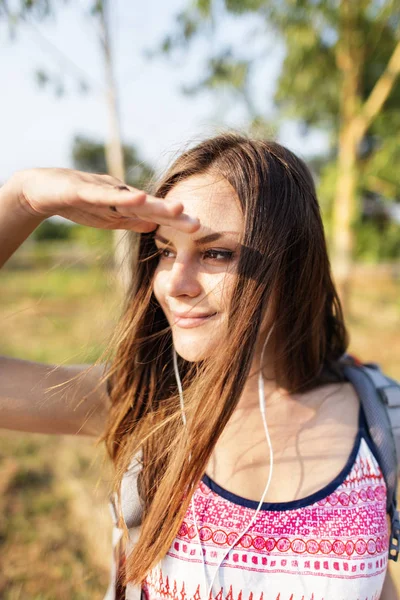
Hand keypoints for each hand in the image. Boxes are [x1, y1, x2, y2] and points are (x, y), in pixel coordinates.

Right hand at [10, 168, 199, 233]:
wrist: (40, 189)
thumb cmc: (76, 203)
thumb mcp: (107, 218)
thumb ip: (130, 221)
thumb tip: (153, 227)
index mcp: (125, 205)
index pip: (154, 215)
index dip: (175, 222)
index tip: (199, 230)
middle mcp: (119, 194)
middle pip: (150, 207)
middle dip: (174, 215)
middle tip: (198, 225)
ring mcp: (103, 191)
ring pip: (132, 199)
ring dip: (155, 204)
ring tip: (179, 208)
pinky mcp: (84, 190)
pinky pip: (105, 195)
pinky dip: (122, 197)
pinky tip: (139, 198)